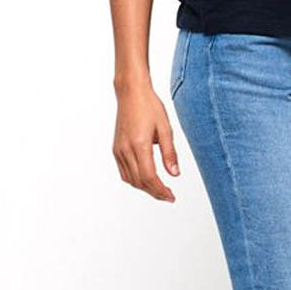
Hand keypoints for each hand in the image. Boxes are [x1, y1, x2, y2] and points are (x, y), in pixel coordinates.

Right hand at [112, 81, 179, 201]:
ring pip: (130, 179)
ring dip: (145, 188)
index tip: (171, 196)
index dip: (161, 190)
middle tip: (169, 196)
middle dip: (155, 192)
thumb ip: (170, 153)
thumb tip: (175, 174)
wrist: (131, 93)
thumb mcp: (165, 129)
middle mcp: (126, 149)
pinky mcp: (116, 149)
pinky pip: (124, 172)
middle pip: (139, 181)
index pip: (149, 177)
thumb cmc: (149, 106)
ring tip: (160, 189)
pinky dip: (135, 180)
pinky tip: (146, 179)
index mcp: (139, 144)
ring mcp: (118, 150)